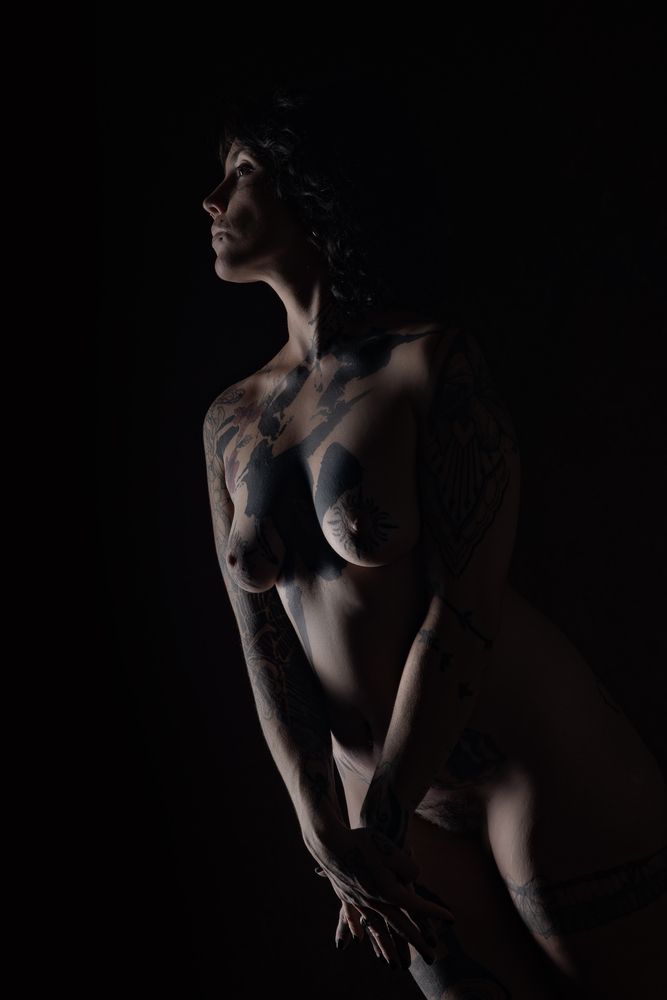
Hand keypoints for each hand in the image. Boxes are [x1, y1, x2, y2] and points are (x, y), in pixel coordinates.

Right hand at [305, 819, 453, 966]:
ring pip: (377, 929)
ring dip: (387, 948)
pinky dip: (357, 930)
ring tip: (395, 965)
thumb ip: (409, 869)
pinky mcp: (347, 896)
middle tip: (432, 958)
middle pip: (399, 927)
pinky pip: (355, 920)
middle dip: (416, 942)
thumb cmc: (364, 843)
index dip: (434, 913)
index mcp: (389, 893)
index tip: (451, 919)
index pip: (417, 906)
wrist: (329, 843)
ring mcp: (359, 902)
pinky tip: (357, 939)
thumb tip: (411, 879)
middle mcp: (375, 903)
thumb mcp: (394, 852)